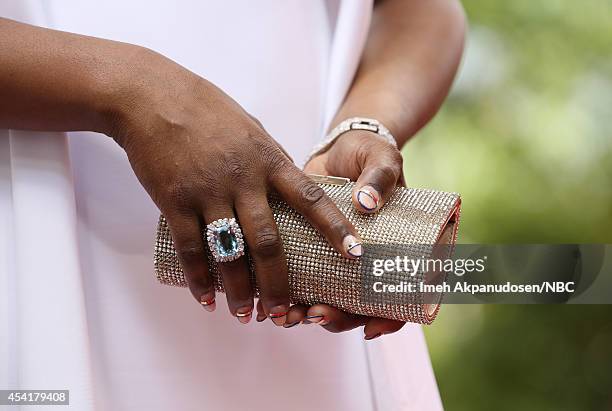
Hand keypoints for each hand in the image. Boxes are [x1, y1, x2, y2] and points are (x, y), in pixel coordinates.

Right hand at [107, 47, 360, 324]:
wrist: (153, 98)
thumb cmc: (208, 110)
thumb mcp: (252, 129)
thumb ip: (271, 162)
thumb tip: (286, 192)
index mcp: (269, 161)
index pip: (311, 199)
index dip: (335, 228)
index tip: (354, 254)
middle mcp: (244, 180)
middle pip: (269, 242)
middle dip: (279, 284)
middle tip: (285, 314)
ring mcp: (209, 192)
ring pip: (230, 253)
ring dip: (240, 291)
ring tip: (246, 316)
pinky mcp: (176, 201)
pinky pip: (190, 249)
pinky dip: (200, 278)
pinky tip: (207, 299)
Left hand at [256, 130, 406, 338]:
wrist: (338, 147)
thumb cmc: (368, 153)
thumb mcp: (381, 159)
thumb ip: (380, 176)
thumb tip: (366, 202)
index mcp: (396, 251)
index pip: (403, 297)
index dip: (389, 320)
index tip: (368, 327)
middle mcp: (367, 263)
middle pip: (359, 308)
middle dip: (336, 319)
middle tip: (314, 314)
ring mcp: (339, 261)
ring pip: (329, 301)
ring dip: (308, 314)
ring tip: (287, 315)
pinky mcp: (312, 252)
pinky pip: (304, 281)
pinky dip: (288, 294)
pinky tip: (267, 300)